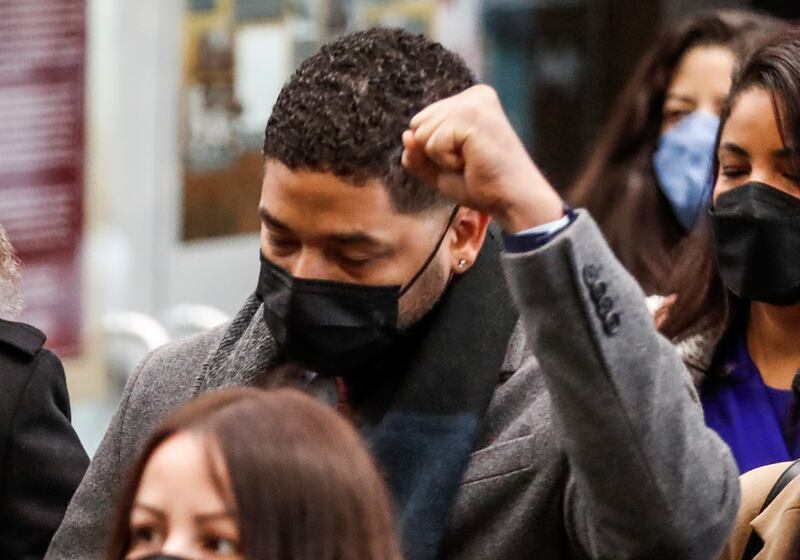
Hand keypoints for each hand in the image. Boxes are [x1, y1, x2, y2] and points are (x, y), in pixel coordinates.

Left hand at [401, 85, 563, 232]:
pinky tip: (472, 162)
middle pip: (418, 123)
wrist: (513, 201)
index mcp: (470, 100)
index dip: (433, 150)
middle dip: (434, 153)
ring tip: (472, 162)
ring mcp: (473, 102)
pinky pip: (432, 143)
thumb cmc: (482, 185)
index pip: (421, 120)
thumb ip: (418, 153)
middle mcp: (473, 94)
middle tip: (469, 162)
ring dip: (441, 158)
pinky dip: (446, 162)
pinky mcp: (471, 116)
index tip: (465, 158)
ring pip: (422, 133)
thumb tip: (406, 135)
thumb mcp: (440, 169)